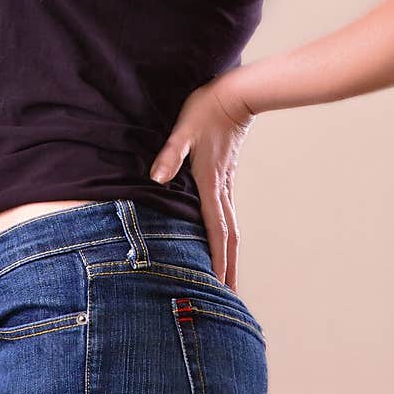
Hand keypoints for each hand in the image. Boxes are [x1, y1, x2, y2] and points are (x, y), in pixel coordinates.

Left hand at [148, 77, 254, 288]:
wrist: (236, 94)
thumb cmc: (206, 110)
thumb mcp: (183, 130)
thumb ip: (170, 153)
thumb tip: (157, 177)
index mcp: (210, 184)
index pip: (215, 229)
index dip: (216, 258)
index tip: (219, 285)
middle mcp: (221, 190)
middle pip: (228, 237)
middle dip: (228, 269)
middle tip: (230, 299)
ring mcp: (225, 185)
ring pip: (230, 229)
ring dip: (230, 256)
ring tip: (229, 280)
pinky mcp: (224, 178)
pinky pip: (227, 216)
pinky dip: (227, 237)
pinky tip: (224, 244)